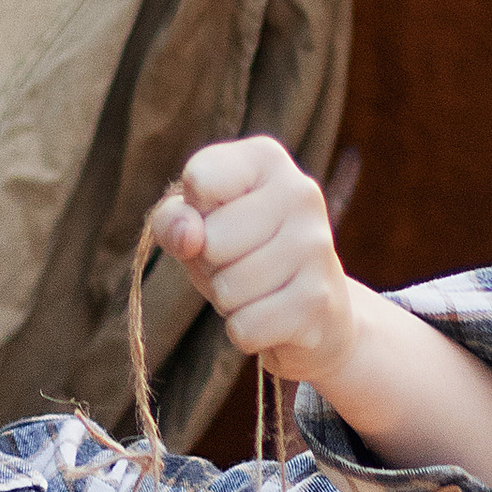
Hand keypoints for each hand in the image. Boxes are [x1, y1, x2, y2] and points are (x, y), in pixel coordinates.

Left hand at [152, 137, 357, 397]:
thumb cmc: (242, 256)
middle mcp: (301, 192)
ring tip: (258, 289)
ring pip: (227, 288)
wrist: (316, 310)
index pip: (200, 180)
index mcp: (266, 159)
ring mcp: (316, 245)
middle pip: (211, 242)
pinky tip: (273, 317)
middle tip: (239, 264)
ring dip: (229, 301)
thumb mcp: (197, 229)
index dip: (193, 215)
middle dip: (211, 266)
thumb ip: (172, 221)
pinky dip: (246, 332)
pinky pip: (245, 328)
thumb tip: (188, 237)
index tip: (219, 219)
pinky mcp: (319, 299)